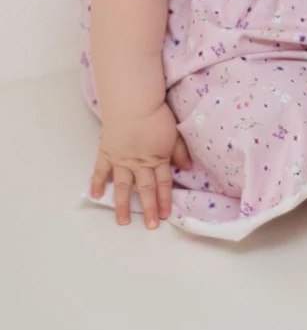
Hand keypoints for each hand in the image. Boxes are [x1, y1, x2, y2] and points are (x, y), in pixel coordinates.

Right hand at [91, 102, 192, 229]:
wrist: (133, 103)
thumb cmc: (156, 114)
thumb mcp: (174, 132)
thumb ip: (180, 151)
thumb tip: (187, 168)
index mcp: (157, 158)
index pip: (163, 183)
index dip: (165, 199)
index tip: (166, 214)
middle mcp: (139, 163)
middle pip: (145, 189)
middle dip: (149, 208)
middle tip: (150, 226)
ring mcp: (121, 160)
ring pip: (123, 187)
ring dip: (123, 204)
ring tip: (122, 221)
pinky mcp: (107, 152)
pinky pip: (101, 170)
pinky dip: (98, 183)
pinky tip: (97, 195)